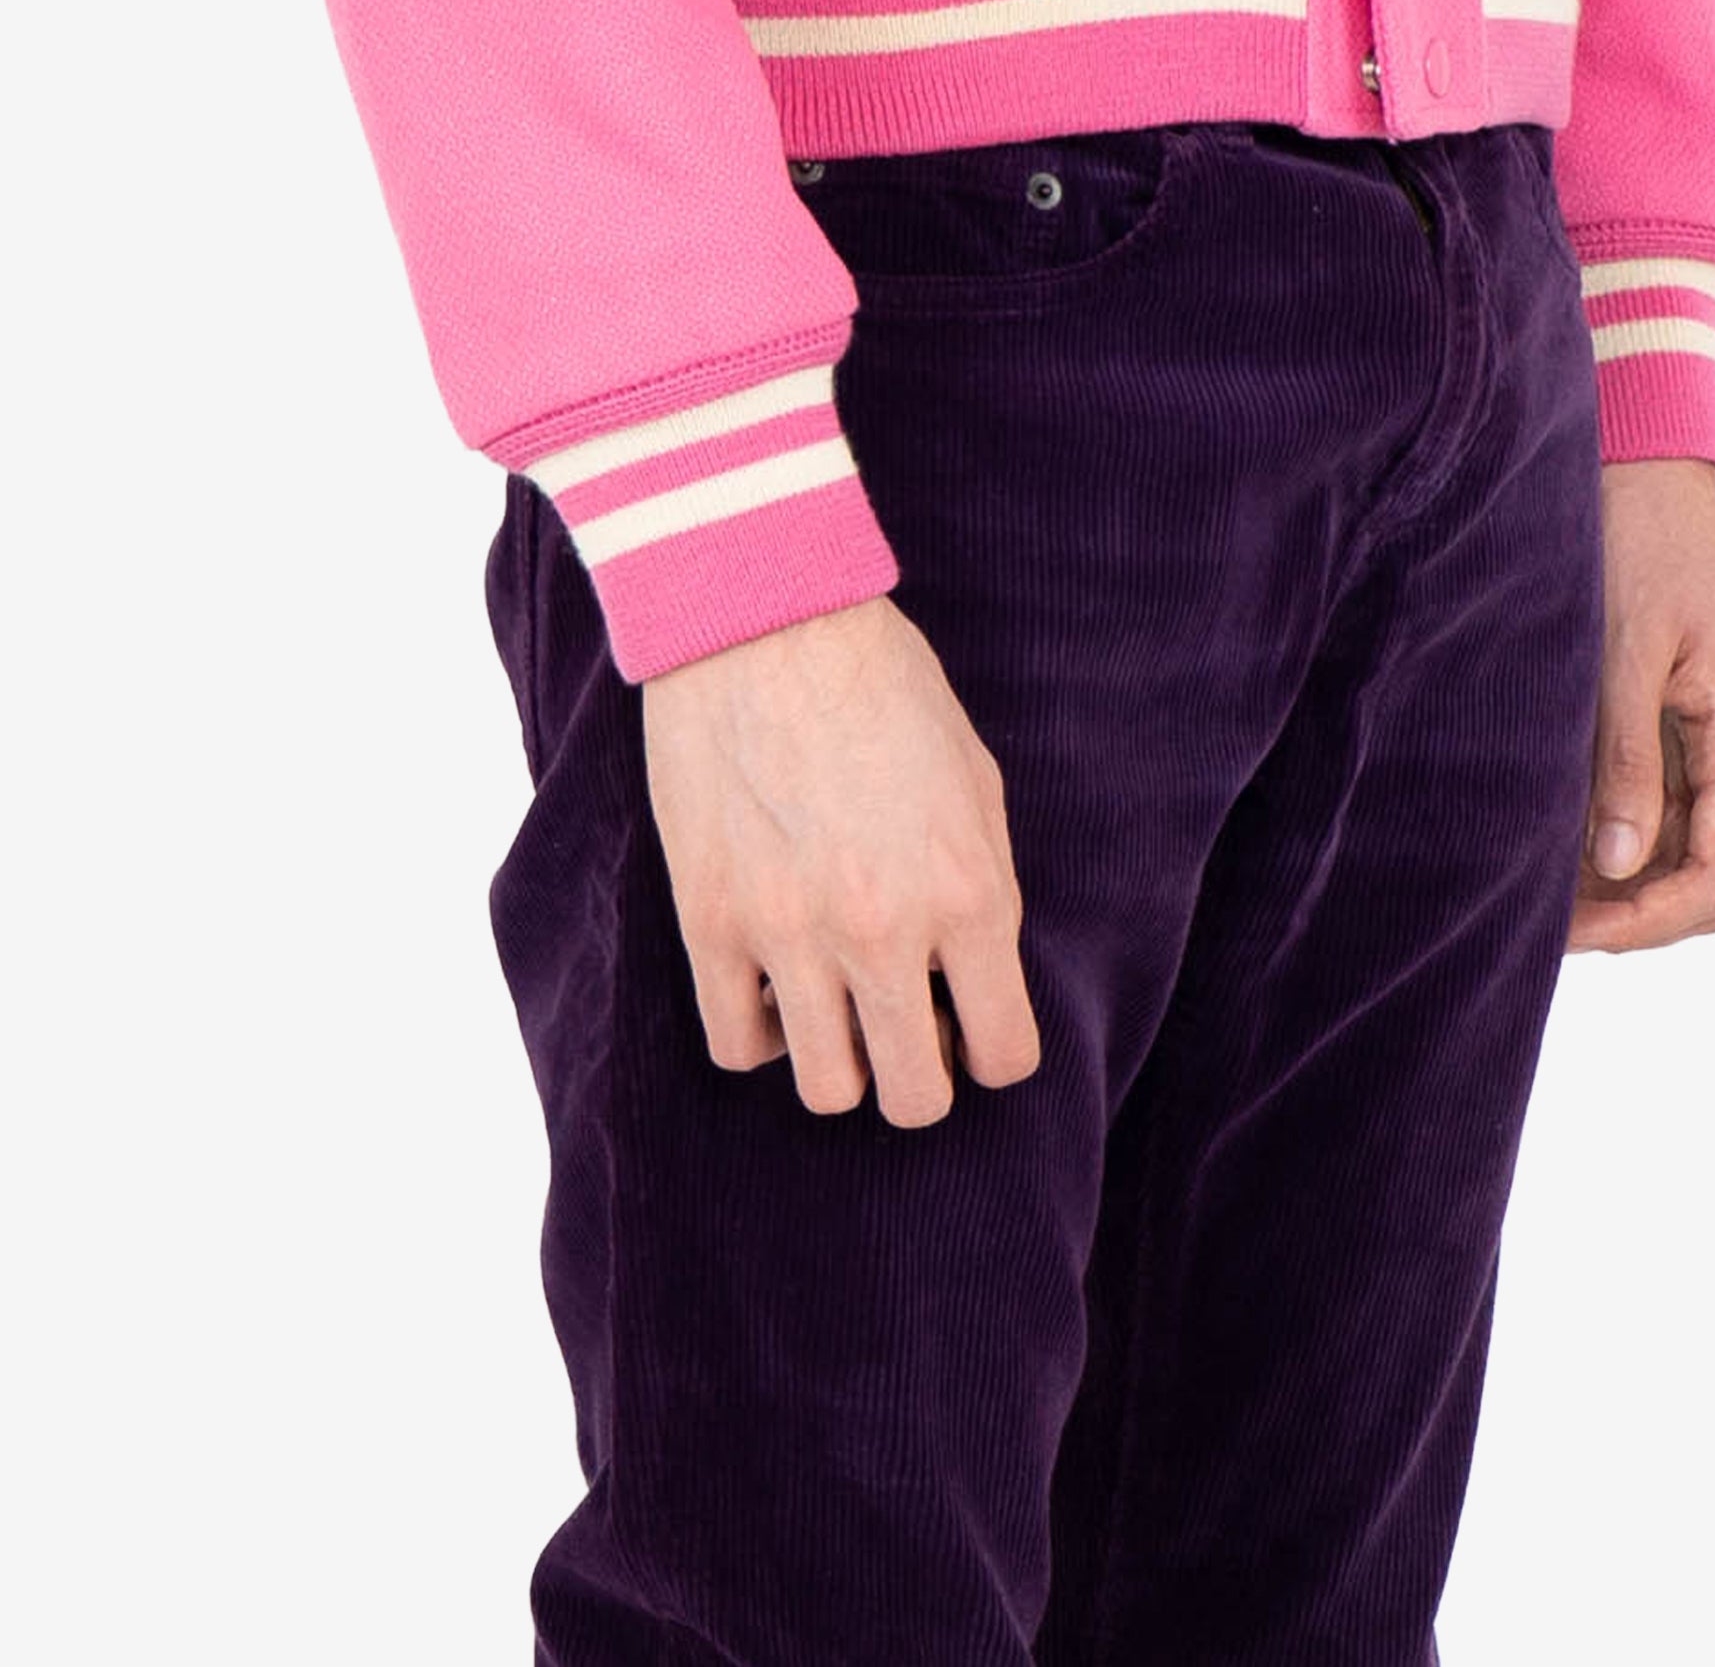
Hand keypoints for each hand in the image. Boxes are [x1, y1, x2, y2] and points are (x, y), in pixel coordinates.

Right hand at [639, 589, 1043, 1125]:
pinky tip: (774, 984)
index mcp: (968, 892)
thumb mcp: (973, 777)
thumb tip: (974, 977)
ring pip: (827, 1091)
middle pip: (916, 1098)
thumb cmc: (880, 682)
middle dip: (922, 1074)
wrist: (763, 615)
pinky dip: (762, 1032)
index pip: (1004, 1052)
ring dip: (842, 1061)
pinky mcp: (710, 922)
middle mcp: (885, 931)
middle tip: (906, 1023)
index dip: (992, 1050)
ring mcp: (791, 935)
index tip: (971, 1027)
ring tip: (837, 1003)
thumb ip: (983, 887)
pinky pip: (737, 1045)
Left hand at [1567, 459, 1714, 953]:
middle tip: (1543, 919)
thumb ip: (1626, 759)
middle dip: (1635, 913)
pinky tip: (1557, 832)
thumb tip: (1621, 866)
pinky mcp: (1689, 720)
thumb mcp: (1624, 645)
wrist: (1649, 459)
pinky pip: (1667, 805)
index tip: (1572, 934)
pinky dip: (1618, 833)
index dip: (1649, 921)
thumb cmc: (1637, 536)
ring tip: (1537, 884)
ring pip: (1687, 850)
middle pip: (1710, 879)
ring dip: (1623, 879)